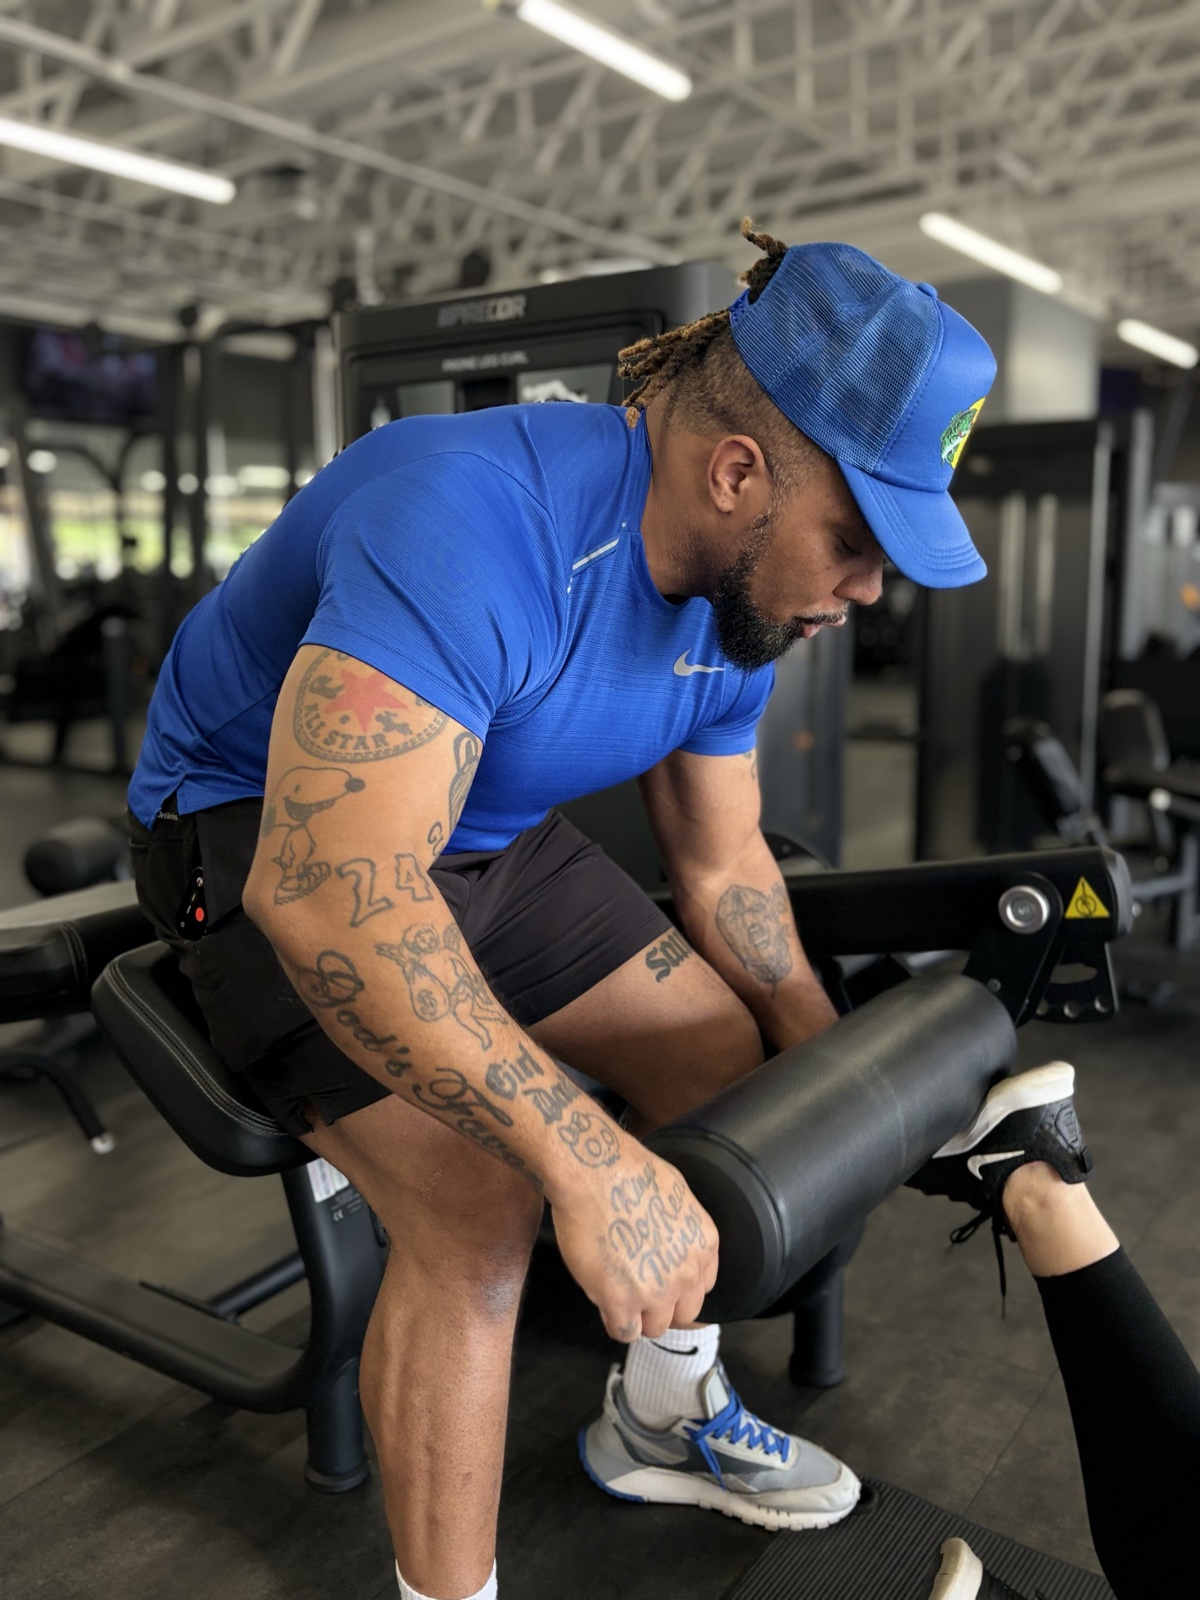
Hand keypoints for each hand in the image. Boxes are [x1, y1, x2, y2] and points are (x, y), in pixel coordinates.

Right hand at [550, 1133, 718, 1341]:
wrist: (596, 1172)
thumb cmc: (628, 1171)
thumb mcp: (677, 1194)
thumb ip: (683, 1229)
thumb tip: (673, 1240)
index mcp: (704, 1245)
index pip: (701, 1288)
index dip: (678, 1287)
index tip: (662, 1282)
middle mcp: (686, 1273)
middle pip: (682, 1314)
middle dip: (661, 1305)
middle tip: (639, 1289)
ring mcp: (655, 1292)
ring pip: (654, 1328)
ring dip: (638, 1315)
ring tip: (619, 1293)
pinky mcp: (621, 1302)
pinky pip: (624, 1332)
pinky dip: (615, 1322)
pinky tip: (605, 1303)